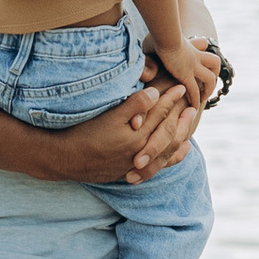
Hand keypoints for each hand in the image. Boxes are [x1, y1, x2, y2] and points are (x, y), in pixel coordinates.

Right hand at [61, 85, 198, 183]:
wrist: (65, 160)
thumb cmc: (84, 134)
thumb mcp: (108, 116)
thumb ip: (134, 105)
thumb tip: (156, 93)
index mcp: (137, 136)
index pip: (160, 114)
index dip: (171, 98)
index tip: (181, 86)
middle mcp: (141, 152)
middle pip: (169, 132)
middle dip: (181, 116)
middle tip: (192, 103)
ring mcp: (137, 165)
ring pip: (168, 151)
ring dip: (181, 135)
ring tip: (190, 123)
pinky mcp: (131, 172)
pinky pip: (159, 166)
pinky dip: (172, 158)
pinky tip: (181, 151)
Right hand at [142, 27, 223, 102]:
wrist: (164, 32)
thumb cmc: (156, 34)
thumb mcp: (153, 41)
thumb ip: (150, 51)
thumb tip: (144, 69)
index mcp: (189, 45)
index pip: (204, 45)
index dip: (203, 50)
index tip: (200, 59)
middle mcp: (194, 55)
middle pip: (215, 61)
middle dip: (213, 73)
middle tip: (206, 83)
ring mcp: (192, 65)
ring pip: (211, 78)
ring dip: (208, 89)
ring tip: (202, 98)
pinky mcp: (186, 74)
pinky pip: (195, 90)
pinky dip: (195, 100)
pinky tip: (193, 107)